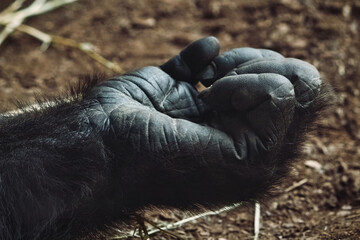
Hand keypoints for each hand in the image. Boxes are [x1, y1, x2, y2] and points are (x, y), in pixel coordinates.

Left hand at [84, 36, 322, 207]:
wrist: (99, 139)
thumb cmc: (125, 116)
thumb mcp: (167, 84)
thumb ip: (194, 68)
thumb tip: (213, 45)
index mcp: (236, 134)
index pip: (285, 90)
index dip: (253, 63)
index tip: (211, 72)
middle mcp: (254, 150)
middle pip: (303, 87)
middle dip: (257, 62)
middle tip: (214, 78)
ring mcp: (258, 160)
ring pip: (301, 87)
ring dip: (249, 68)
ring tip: (209, 88)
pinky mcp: (252, 161)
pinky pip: (279, 95)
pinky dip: (242, 79)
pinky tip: (210, 96)